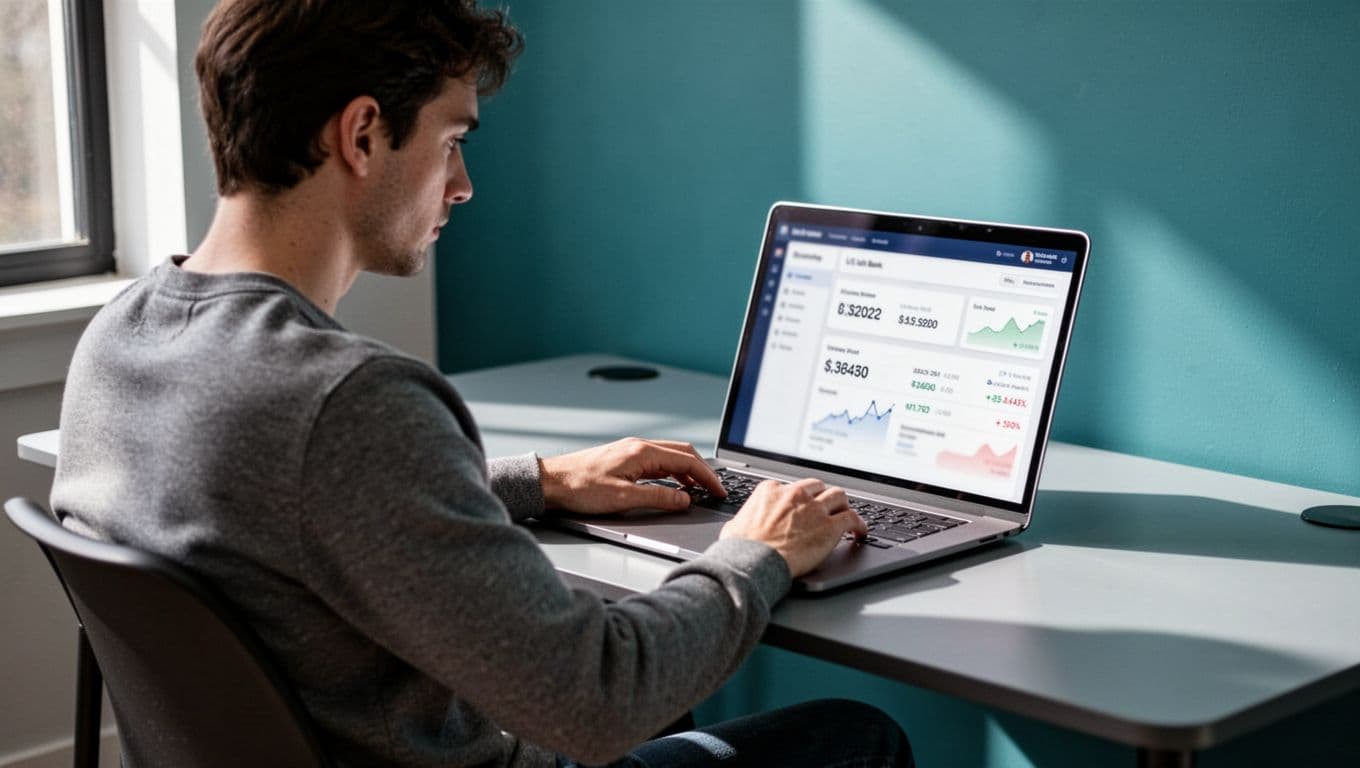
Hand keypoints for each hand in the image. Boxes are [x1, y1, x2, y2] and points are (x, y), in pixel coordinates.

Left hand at [539, 437, 726, 513]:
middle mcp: (639, 446)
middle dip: (704, 471)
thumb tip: (684, 499)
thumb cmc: (580, 488)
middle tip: (716, 490)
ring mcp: (632, 450)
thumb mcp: (623, 498)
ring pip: (671, 456)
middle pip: (683, 453)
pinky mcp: (625, 458)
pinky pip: (658, 461)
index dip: (708, 477)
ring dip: (689, 471)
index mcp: (642, 452)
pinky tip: (673, 485)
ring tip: (700, 490)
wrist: (551, 482)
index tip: (719, 490)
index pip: (687, 460)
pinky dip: (673, 472)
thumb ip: (658, 498)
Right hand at [719, 478, 865, 577]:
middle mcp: (795, 494)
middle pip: (818, 487)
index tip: (803, 507)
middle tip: (826, 509)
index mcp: (771, 490)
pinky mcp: (830, 526)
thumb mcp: (734, 526)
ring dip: (842, 505)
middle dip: (823, 497)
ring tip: (845, 515)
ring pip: (839, 496)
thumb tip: (739, 526)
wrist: (753, 563)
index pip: (793, 487)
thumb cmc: (741, 550)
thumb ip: (743, 520)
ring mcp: (814, 509)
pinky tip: (860, 532)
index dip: (800, 499)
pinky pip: (853, 518)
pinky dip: (860, 524)